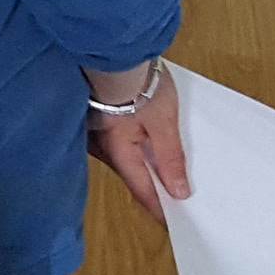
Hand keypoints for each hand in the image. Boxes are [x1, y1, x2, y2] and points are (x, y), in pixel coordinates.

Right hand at [88, 64, 191, 218]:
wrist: (113, 50)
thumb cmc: (137, 84)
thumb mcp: (163, 123)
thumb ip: (170, 158)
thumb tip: (179, 191)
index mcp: (119, 153)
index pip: (143, 191)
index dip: (160, 209)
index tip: (175, 225)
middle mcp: (102, 147)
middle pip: (131, 174)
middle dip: (151, 186)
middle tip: (175, 197)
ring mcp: (96, 131)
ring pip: (123, 157)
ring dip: (143, 164)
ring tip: (166, 170)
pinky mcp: (96, 115)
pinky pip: (118, 140)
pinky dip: (134, 146)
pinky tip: (144, 142)